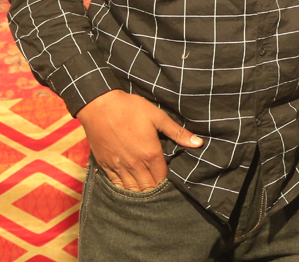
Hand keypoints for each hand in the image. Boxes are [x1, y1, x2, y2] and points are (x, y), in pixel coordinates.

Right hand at [77, 89, 201, 191]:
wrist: (100, 106)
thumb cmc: (131, 109)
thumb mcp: (158, 117)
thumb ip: (178, 132)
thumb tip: (198, 143)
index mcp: (150, 154)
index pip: (162, 177)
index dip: (167, 180)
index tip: (170, 178)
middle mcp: (134, 164)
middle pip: (147, 187)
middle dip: (155, 188)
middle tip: (159, 185)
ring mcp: (118, 166)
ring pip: (131, 189)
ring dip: (140, 191)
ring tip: (146, 188)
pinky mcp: (105, 165)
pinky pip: (115, 184)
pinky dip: (123, 188)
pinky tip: (128, 186)